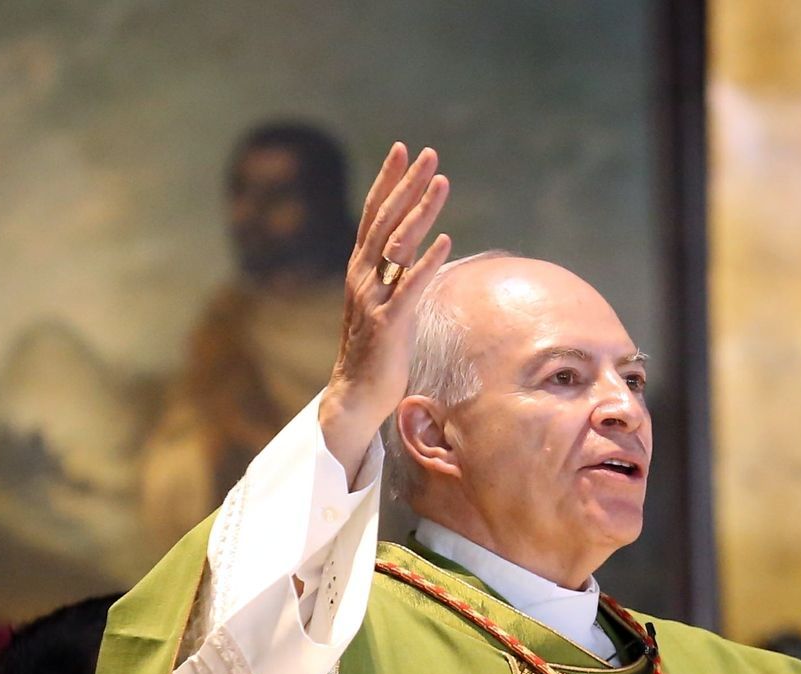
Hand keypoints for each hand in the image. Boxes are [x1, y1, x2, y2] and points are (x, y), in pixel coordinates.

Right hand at [319, 143, 450, 479]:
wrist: (355, 396)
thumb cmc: (377, 350)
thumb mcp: (387, 302)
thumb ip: (397, 273)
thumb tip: (416, 246)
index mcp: (361, 269)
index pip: (373, 215)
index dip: (388, 180)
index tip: (403, 149)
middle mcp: (363, 277)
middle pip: (386, 220)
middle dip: (407, 184)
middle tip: (428, 153)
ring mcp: (374, 300)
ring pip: (398, 246)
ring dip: (421, 212)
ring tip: (442, 182)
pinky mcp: (389, 325)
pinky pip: (411, 288)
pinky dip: (427, 263)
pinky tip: (445, 241)